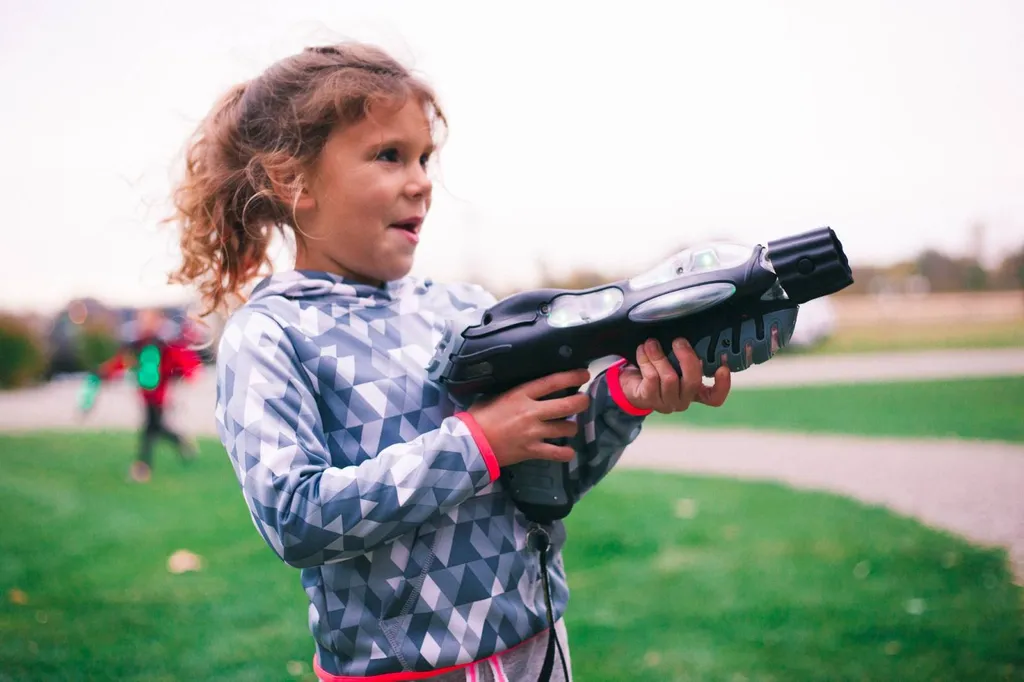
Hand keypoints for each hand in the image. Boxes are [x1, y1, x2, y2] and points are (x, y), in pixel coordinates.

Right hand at [466, 369, 591, 466]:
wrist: (470, 443)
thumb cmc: (479, 417)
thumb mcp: (495, 396)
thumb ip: (514, 392)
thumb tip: (529, 388)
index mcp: (521, 394)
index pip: (552, 382)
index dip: (572, 376)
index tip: (583, 374)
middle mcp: (532, 412)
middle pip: (567, 405)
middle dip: (581, 402)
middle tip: (583, 401)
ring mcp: (534, 433)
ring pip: (567, 428)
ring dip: (571, 427)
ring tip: (568, 426)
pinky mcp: (532, 450)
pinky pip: (558, 453)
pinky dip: (566, 453)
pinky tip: (567, 451)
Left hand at [617, 338, 730, 413]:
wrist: (627, 383)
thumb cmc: (655, 370)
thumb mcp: (672, 363)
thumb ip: (683, 357)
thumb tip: (688, 336)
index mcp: (694, 391)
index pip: (715, 397)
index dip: (723, 385)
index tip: (722, 367)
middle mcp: (683, 399)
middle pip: (693, 382)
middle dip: (686, 358)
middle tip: (678, 342)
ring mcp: (666, 402)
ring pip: (669, 378)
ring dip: (659, 356)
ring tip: (651, 343)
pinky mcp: (648, 399)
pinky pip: (651, 378)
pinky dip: (646, 360)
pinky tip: (642, 351)